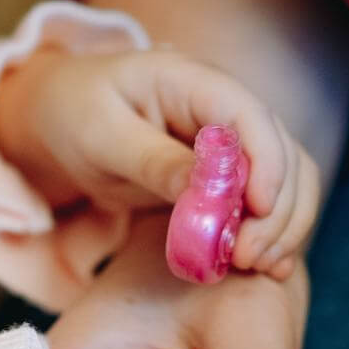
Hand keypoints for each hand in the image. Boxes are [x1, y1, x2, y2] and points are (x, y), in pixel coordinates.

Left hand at [0, 47, 319, 278]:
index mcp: (191, 81)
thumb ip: (153, 161)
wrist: (62, 115)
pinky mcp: (228, 173)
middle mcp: (224, 107)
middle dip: (277, 208)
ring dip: (283, 224)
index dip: (266, 162)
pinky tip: (268, 267)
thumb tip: (205, 190)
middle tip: (248, 257)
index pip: (250, 115)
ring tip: (258, 266)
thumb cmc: (74, 114)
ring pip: (287, 179)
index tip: (258, 211)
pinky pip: (266, 200)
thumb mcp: (101, 136)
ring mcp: (231, 140)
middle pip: (281, 152)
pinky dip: (273, 232)